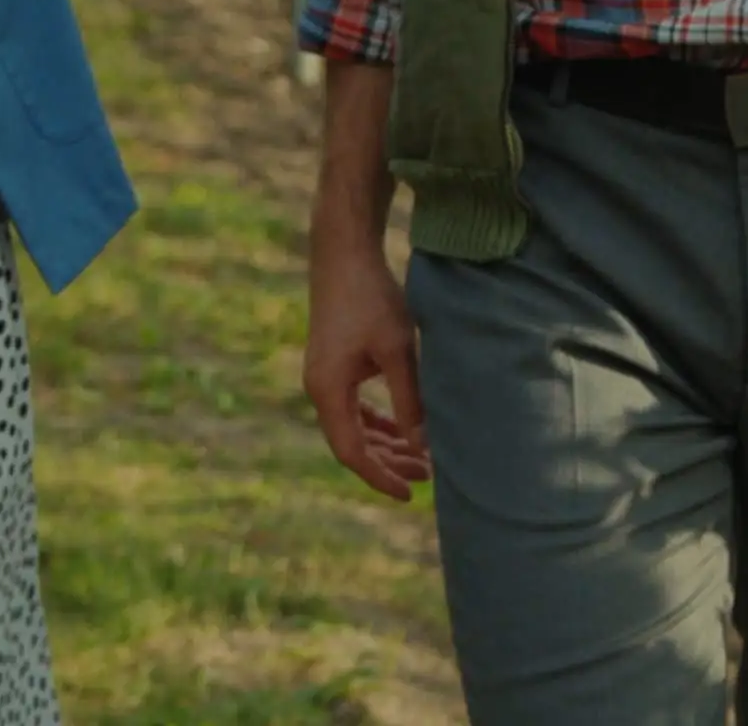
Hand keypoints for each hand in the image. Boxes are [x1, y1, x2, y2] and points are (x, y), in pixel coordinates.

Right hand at [302, 242, 428, 501]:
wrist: (344, 253)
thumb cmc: (372, 299)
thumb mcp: (397, 352)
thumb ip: (409, 401)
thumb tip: (423, 446)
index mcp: (328, 390)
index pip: (352, 453)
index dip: (380, 477)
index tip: (411, 494)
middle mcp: (319, 388)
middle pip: (351, 444)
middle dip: (388, 463)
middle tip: (429, 475)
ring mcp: (323, 376)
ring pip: (353, 427)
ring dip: (385, 444)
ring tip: (422, 457)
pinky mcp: (333, 364)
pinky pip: (353, 407)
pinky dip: (378, 422)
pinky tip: (402, 428)